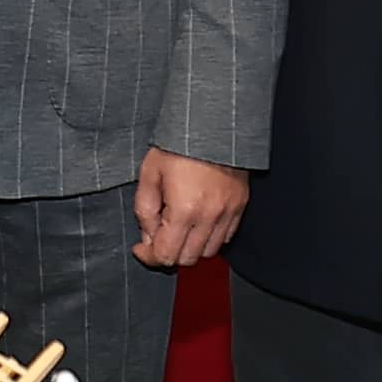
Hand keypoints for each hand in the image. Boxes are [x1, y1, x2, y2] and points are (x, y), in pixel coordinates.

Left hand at [128, 151, 251, 269]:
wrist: (214, 121)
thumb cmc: (179, 143)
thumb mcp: (149, 173)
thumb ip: (145, 209)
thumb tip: (147, 236)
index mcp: (185, 209)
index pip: (166, 255)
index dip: (148, 256)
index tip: (141, 247)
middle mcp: (210, 216)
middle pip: (188, 259)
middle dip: (169, 252)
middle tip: (158, 235)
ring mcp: (229, 212)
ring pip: (208, 252)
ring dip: (190, 247)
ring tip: (178, 227)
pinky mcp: (240, 205)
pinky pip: (225, 237)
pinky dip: (210, 237)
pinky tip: (198, 221)